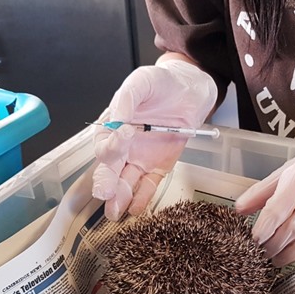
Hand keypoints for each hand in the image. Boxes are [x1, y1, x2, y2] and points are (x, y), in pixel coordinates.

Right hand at [91, 59, 217, 220]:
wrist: (190, 90)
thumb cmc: (161, 84)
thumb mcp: (141, 83)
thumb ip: (127, 99)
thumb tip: (118, 120)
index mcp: (113, 128)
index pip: (105, 144)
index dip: (112, 144)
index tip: (125, 134)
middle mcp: (123, 148)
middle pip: (109, 170)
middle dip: (106, 182)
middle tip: (104, 192)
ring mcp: (140, 160)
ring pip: (125, 183)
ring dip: (119, 198)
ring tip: (116, 210)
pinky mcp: (158, 168)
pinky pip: (147, 186)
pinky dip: (142, 198)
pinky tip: (135, 208)